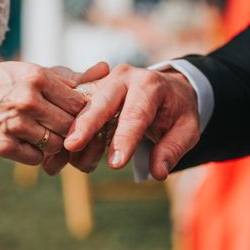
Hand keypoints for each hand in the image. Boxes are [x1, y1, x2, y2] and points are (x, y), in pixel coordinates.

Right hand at [0, 62, 106, 165]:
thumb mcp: (23, 70)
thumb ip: (62, 76)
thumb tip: (103, 69)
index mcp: (35, 76)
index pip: (79, 102)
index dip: (82, 113)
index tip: (77, 118)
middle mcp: (27, 99)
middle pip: (71, 125)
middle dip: (70, 132)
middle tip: (63, 132)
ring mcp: (15, 124)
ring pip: (56, 144)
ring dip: (54, 145)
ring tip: (42, 137)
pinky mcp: (3, 146)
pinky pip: (36, 158)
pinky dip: (36, 155)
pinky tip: (26, 144)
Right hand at [62, 64, 199, 180]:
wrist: (167, 88)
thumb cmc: (176, 111)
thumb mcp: (187, 129)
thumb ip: (173, 149)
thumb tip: (157, 172)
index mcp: (149, 84)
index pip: (135, 114)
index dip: (124, 140)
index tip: (116, 164)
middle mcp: (123, 77)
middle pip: (101, 103)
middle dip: (86, 125)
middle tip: (71, 146)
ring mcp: (104, 82)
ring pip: (83, 107)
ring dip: (75, 132)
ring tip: (70, 156)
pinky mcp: (91, 90)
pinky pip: (76, 109)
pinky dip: (69, 129)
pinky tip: (62, 149)